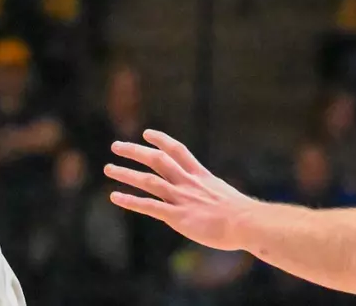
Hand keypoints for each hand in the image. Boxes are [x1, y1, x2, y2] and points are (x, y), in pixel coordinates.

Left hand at [106, 130, 256, 251]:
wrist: (246, 222)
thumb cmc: (245, 216)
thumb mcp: (228, 198)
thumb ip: (216, 196)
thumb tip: (217, 201)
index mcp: (201, 176)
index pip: (178, 150)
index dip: (161, 140)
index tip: (146, 133)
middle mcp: (188, 183)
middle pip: (157, 160)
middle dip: (135, 151)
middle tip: (116, 146)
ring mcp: (182, 198)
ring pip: (149, 180)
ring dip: (126, 173)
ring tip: (108, 168)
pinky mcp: (178, 217)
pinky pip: (150, 206)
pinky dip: (131, 201)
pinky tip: (115, 197)